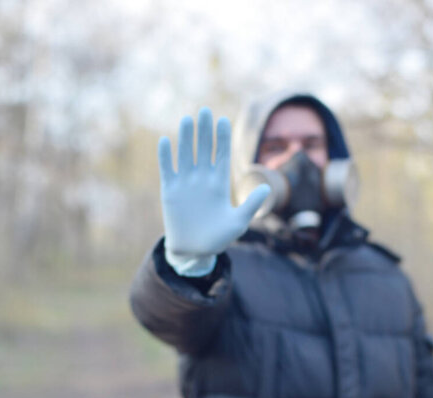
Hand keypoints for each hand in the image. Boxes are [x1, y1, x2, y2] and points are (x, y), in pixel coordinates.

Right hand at [158, 107, 269, 261]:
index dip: (222, 138)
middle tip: (205, 111)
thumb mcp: (238, 223)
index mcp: (219, 184)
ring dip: (186, 138)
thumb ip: (251, 205)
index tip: (223, 120)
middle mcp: (202, 179)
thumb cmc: (218, 238)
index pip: (221, 155)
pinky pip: (167, 169)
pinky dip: (166, 156)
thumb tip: (267, 187)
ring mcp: (185, 184)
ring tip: (187, 120)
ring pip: (186, 155)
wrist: (194, 251)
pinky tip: (165, 141)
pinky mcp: (170, 191)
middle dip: (205, 131)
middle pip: (204, 150)